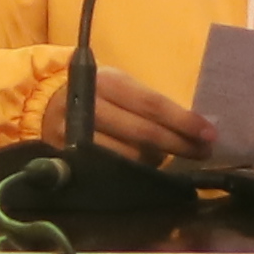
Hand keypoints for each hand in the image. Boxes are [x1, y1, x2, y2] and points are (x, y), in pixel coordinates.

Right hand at [72, 62, 215, 163]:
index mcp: (107, 82)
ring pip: (128, 156)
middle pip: (142, 133)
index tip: (209, 133)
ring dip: (157, 160)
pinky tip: (147, 168)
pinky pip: (110, 169)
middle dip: (179, 144)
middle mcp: (90, 106)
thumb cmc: (97, 93)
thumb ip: (147, 104)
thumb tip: (192, 127)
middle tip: (204, 151)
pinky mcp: (70, 156)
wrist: (44, 102)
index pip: (152, 104)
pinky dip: (134, 170)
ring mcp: (77, 135)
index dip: (183, 120)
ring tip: (173, 157)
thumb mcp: (118, 86)